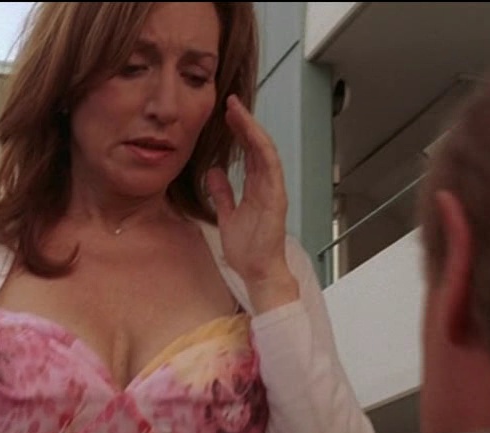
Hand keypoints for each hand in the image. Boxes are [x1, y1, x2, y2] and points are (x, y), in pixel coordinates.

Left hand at [205, 95, 298, 313]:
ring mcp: (273, 190)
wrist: (258, 271)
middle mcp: (267, 185)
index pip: (248, 153)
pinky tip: (252, 133)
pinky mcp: (276, 197)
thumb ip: (222, 194)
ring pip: (264, 151)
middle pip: (257, 146)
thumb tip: (214, 173)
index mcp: (256, 188)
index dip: (239, 132)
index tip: (226, 115)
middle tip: (230, 103)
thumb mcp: (227, 215)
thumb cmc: (247, 250)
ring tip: (238, 111)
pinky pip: (270, 167)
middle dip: (244, 123)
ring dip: (252, 129)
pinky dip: (262, 148)